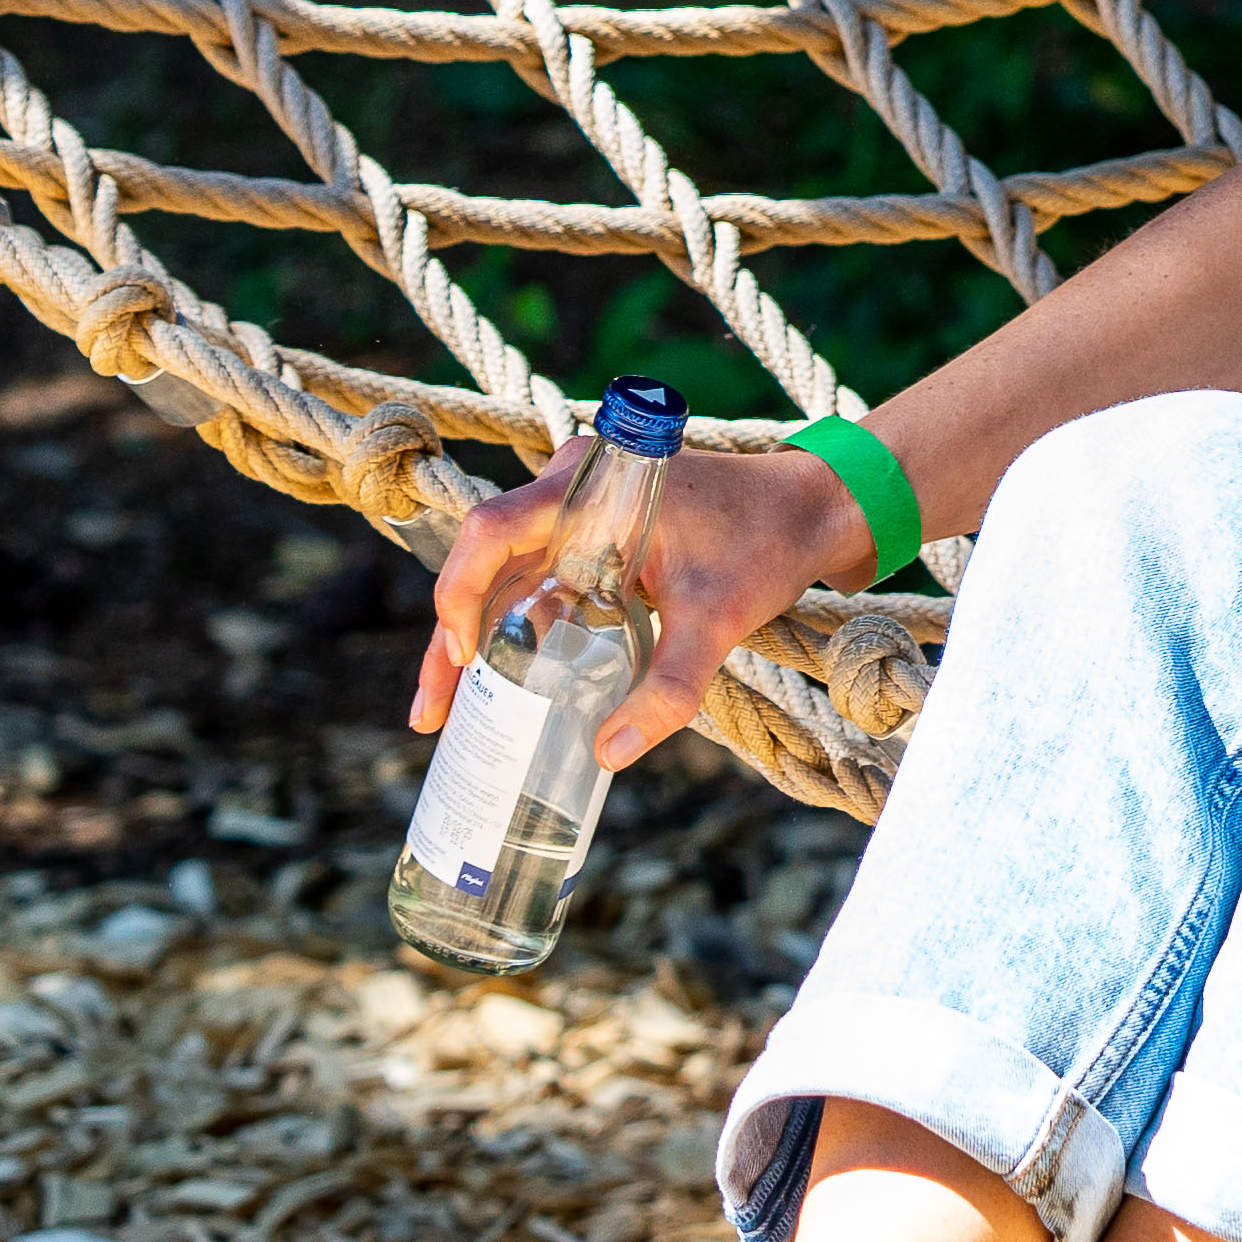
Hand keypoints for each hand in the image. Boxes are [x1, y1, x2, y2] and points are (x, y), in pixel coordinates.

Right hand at [414, 444, 874, 773]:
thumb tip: (609, 755)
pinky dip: (515, 631)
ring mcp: (579, 515)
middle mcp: (572, 491)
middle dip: (452, 639)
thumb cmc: (767, 545)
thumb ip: (671, 686)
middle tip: (431, 714)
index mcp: (592, 486)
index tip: (463, 653)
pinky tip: (497, 690)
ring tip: (445, 716)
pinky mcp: (592, 542)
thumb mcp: (720, 621)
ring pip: (505, 579)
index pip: (494, 528)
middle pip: (485, 564)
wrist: (811, 510)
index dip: (461, 589)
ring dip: (475, 640)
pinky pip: (537, 583)